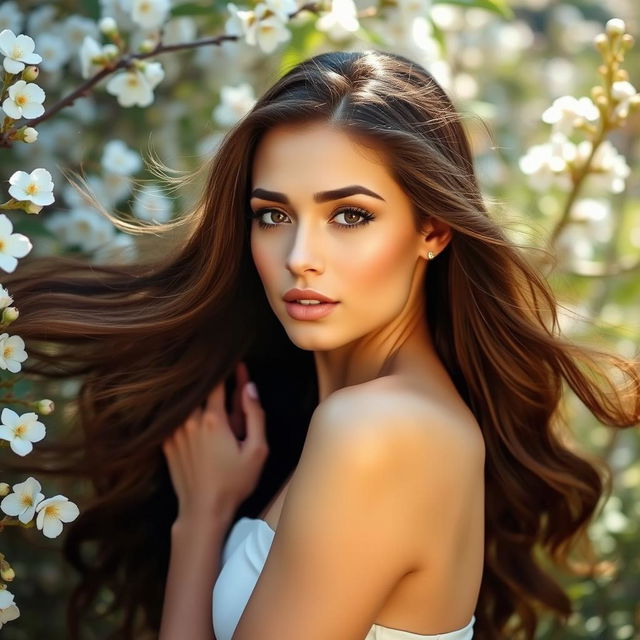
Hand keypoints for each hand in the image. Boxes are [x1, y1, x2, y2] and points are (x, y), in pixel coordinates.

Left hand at [162, 361, 268, 522]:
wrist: (203, 510)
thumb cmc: (235, 482)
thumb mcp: (257, 450)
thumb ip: (255, 416)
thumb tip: (250, 387)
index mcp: (214, 419)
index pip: (217, 383)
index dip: (227, 369)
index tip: (235, 361)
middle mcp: (191, 421)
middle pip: (199, 390)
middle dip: (210, 379)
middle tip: (219, 370)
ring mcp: (175, 432)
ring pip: (184, 402)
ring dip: (194, 393)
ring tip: (201, 382)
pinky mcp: (166, 444)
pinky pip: (173, 418)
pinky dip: (180, 408)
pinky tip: (185, 407)